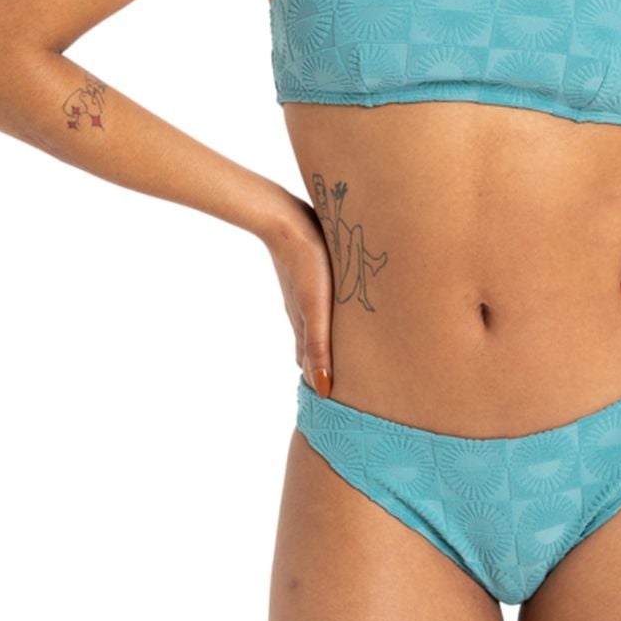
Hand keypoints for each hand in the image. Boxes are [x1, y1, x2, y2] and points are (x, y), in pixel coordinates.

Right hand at [264, 194, 337, 397]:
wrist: (283, 219)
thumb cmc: (306, 262)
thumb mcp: (316, 308)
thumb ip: (319, 345)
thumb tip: (323, 389)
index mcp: (304, 324)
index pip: (309, 364)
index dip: (317, 382)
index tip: (328, 401)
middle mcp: (301, 311)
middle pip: (310, 347)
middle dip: (321, 365)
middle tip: (337, 383)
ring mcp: (301, 291)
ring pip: (313, 324)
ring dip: (323, 341)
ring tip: (338, 353)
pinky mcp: (307, 271)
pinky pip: (315, 301)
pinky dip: (324, 316)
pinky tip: (332, 308)